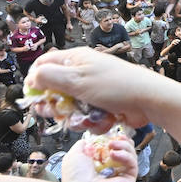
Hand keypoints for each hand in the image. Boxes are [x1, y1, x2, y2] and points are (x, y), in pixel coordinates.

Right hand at [27, 47, 168, 128]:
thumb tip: (31, 78)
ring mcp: (93, 90)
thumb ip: (49, 77)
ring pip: (71, 108)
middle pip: (54, 90)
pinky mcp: (103, 106)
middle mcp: (82, 73)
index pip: (44, 65)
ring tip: (87, 119)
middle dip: (55, 106)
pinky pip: (88, 116)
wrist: (149, 100)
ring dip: (76, 117)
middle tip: (58, 113)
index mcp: (74, 60)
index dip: (35, 80)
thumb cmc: (114, 85)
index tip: (35, 96)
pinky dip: (93, 122)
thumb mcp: (77, 79)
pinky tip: (104, 121)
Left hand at [58, 128, 136, 181]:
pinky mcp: (129, 179)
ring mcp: (120, 174)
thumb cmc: (76, 179)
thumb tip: (90, 140)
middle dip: (121, 140)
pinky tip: (115, 155)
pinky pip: (133, 163)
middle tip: (114, 139)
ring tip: (113, 146)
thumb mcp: (74, 156)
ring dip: (123, 146)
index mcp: (97, 164)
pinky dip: (125, 156)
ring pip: (130, 154)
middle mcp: (110, 168)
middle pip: (124, 149)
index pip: (110, 147)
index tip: (109, 134)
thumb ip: (82, 145)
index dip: (111, 138)